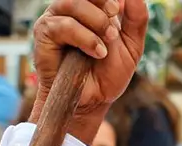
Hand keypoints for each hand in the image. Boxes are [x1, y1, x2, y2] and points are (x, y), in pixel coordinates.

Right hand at [31, 0, 148, 141]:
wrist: (92, 100)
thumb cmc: (108, 73)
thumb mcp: (132, 46)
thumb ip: (137, 19)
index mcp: (92, 7)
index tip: (119, 11)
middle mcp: (72, 8)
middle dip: (105, 6)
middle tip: (114, 31)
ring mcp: (56, 18)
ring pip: (74, 3)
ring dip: (96, 22)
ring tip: (106, 44)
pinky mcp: (44, 33)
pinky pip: (62, 25)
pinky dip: (84, 38)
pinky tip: (96, 52)